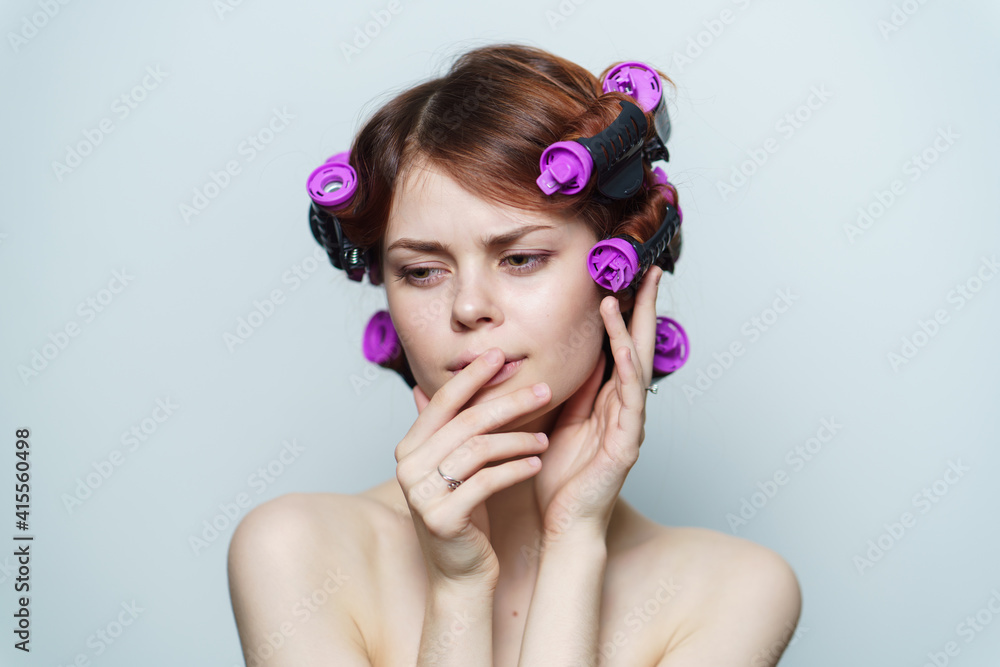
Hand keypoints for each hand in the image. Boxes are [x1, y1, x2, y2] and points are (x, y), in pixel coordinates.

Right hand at [395, 349, 551, 588]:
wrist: (459, 573)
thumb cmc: (463, 514)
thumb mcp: (454, 466)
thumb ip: (449, 427)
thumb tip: (435, 382)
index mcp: (409, 448)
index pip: (444, 401)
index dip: (473, 376)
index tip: (501, 356)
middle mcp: (408, 467)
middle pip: (466, 421)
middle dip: (509, 402)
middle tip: (544, 390)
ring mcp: (421, 493)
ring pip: (479, 449)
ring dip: (518, 439)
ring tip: (545, 438)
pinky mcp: (442, 517)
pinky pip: (487, 481)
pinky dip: (516, 469)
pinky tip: (537, 463)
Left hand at [533, 266, 661, 541]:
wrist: (561, 523)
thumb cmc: (556, 476)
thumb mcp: (553, 418)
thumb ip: (561, 387)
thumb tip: (554, 350)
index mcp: (604, 399)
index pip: (617, 344)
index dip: (622, 310)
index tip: (621, 274)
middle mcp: (622, 406)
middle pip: (637, 345)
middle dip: (643, 307)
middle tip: (649, 269)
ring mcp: (629, 424)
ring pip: (636, 364)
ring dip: (633, 327)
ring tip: (629, 293)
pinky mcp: (627, 443)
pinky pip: (630, 398)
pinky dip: (629, 368)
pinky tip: (625, 345)